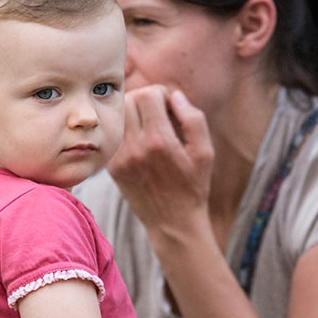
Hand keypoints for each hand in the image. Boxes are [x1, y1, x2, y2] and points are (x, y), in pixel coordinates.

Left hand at [108, 86, 213, 232]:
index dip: (161, 94)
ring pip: (118, 116)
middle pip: (129, 100)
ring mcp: (120, 158)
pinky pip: (114, 135)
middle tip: (159, 114)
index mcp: (160, 142)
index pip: (148, 94)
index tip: (170, 107)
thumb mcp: (205, 153)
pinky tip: (140, 142)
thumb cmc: (193, 186)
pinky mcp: (112, 167)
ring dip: (133, 114)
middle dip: (146, 100)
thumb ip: (193, 119)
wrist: (172, 223)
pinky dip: (126, 131)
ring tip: (149, 126)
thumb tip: (175, 96)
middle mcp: (136, 148)